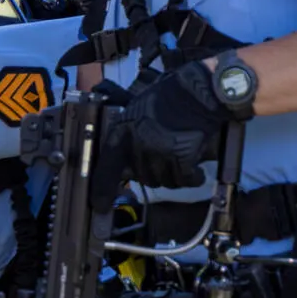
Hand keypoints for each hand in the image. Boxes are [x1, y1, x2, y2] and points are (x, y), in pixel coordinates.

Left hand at [114, 62, 228, 188]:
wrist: (198, 92)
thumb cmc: (168, 98)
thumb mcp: (137, 113)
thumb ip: (128, 139)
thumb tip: (124, 169)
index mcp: (122, 133)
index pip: (106, 168)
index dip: (102, 190)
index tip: (99, 205)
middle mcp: (136, 146)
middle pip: (142, 177)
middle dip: (154, 172)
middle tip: (166, 157)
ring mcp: (158, 154)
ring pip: (163, 181)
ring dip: (174, 175)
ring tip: (183, 157)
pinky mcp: (181, 159)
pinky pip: (185, 180)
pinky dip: (193, 177)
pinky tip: (197, 169)